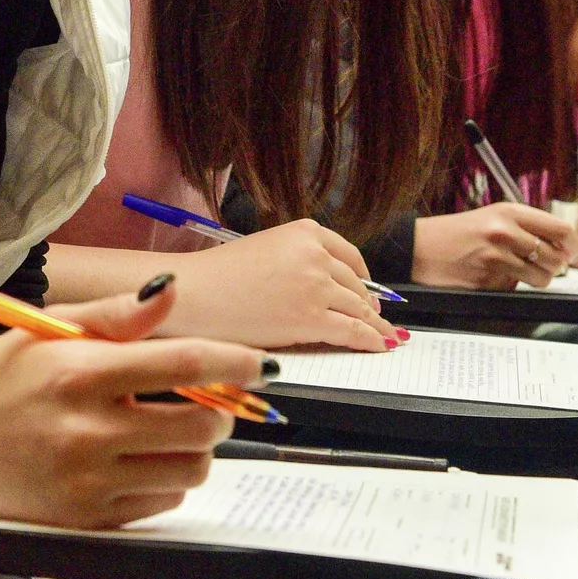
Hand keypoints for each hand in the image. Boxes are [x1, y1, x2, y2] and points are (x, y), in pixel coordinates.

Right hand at [0, 282, 263, 528]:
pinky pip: (162, 502)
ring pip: (190, 469)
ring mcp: (88, 483)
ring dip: (195, 447)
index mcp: (80, 374)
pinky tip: (137, 458)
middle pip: (200, 424)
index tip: (258, 361)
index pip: (182, 363)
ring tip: (167, 428)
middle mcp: (87, 432)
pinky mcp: (87, 521)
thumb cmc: (2, 379)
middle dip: (217, 408)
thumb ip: (117, 314)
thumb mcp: (51, 330)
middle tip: (203, 397)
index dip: (232, 361)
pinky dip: (166, 479)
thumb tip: (170, 291)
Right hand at [155, 219, 394, 352]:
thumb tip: (323, 285)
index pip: (349, 256)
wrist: (195, 294)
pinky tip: (378, 346)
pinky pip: (353, 331)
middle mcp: (315, 254)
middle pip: (356, 284)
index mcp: (305, 232)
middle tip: (375, 317)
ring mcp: (316, 286)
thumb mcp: (266, 249)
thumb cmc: (219, 275)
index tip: (369, 289)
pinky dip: (371, 340)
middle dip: (369, 304)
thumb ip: (298, 259)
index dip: (363, 277)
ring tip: (382, 336)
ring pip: (359, 309)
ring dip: (374, 325)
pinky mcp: (312, 318)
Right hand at [410, 204, 576, 289]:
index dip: (571, 245)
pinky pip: (516, 289)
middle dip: (553, 266)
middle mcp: (505, 232)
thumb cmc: (456, 234)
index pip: (561, 229)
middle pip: (555, 257)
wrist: (419, 248)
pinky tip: (493, 276)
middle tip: (540, 265)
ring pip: (541, 277)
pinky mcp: (488, 280)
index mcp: (510, 212)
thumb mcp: (492, 217)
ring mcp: (496, 257)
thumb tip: (561, 246)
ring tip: (518, 272)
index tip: (570, 253)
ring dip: (536, 279)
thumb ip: (525, 227)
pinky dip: (511, 287)